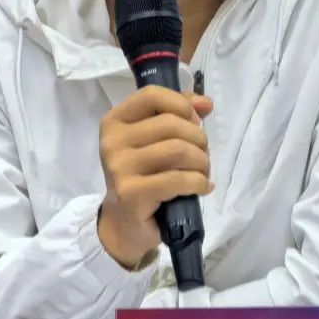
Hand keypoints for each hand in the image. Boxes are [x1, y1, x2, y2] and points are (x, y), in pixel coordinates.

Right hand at [97, 85, 213, 268]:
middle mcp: (112, 141)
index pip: (152, 95)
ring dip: (201, 162)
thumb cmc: (143, 176)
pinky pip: (178, 179)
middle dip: (199, 139)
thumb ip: (178, 115)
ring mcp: (120, 168)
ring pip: (178, 150)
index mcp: (115, 121)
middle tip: (202, 156)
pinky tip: (201, 187)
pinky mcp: (131, 194)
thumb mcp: (155, 141)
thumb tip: (205, 103)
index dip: (182, 104)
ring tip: (202, 173)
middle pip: (171, 124)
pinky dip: (198, 182)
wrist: (125, 224)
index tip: (196, 120)